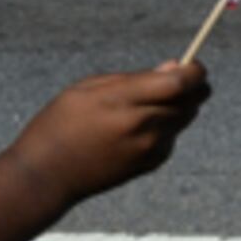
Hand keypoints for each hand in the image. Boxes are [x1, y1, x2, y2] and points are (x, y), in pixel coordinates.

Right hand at [2, 63, 209, 208]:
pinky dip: (164, 127)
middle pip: (192, 100)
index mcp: (122, 101)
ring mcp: (149, 148)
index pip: (180, 83)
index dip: (194, 71)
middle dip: (190, 87)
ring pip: (185, 118)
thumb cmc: (60, 123)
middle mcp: (142, 126)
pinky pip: (172, 137)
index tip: (192, 65)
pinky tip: (134, 130)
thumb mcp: (86, 89)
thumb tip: (176, 68)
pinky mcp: (152, 164)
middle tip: (171, 81)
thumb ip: (134, 78)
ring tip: (143, 105)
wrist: (46, 174)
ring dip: (177, 106)